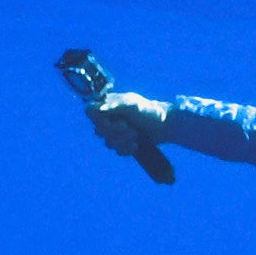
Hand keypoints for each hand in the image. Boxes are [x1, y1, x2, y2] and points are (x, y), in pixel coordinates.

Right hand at [55, 50, 175, 185]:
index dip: (98, 120)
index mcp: (110, 104)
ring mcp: (115, 131)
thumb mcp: (133, 104)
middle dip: (116, 133)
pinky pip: (116, 150)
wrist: (164, 126)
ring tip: (136, 137)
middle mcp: (110, 117)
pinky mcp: (122, 142)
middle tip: (131, 129)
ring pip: (108, 142)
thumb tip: (98, 109)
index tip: (110, 123)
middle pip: (99, 130)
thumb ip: (116, 105)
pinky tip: (135, 147)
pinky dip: (126, 150)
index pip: (91, 112)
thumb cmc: (149, 111)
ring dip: (123, 141)